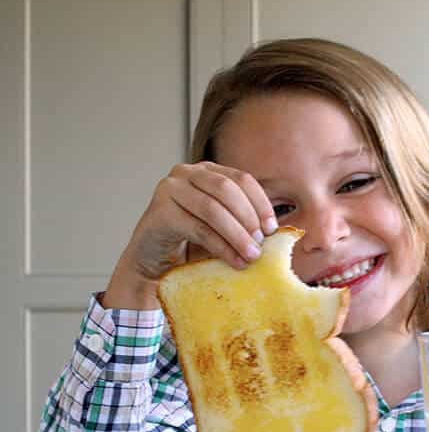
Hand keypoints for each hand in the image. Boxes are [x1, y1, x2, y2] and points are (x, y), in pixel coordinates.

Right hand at [103, 162, 277, 308]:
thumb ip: (241, 220)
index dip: (260, 203)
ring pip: (213, 209)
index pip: (241, 179)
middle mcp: (186, 173)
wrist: (151, 260)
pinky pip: (198, 228)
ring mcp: (170, 189)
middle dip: (249, 218)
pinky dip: (220, 246)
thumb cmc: (189, 242)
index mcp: (206, 171)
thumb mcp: (220, 226)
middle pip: (227, 189)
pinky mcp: (160, 212)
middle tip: (261, 243)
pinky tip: (233, 261)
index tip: (272, 228)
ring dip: (237, 235)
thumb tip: (274, 231)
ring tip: (252, 256)